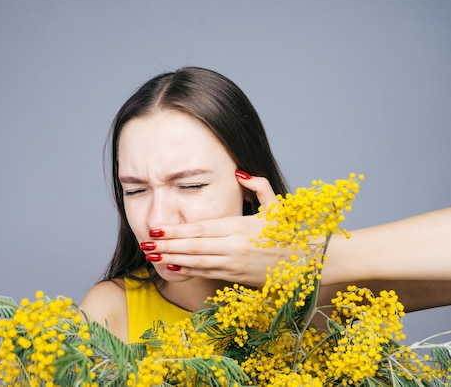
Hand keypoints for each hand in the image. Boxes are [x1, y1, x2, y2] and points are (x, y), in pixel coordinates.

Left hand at [142, 174, 294, 286]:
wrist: (306, 263)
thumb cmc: (289, 233)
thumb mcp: (276, 205)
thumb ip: (258, 186)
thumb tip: (239, 172)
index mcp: (240, 227)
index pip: (200, 229)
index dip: (176, 230)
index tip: (157, 229)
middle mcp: (234, 247)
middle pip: (193, 246)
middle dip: (167, 245)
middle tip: (145, 243)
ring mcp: (233, 265)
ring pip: (197, 262)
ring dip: (172, 258)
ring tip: (151, 256)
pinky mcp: (236, 278)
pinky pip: (207, 274)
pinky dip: (188, 271)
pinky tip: (172, 268)